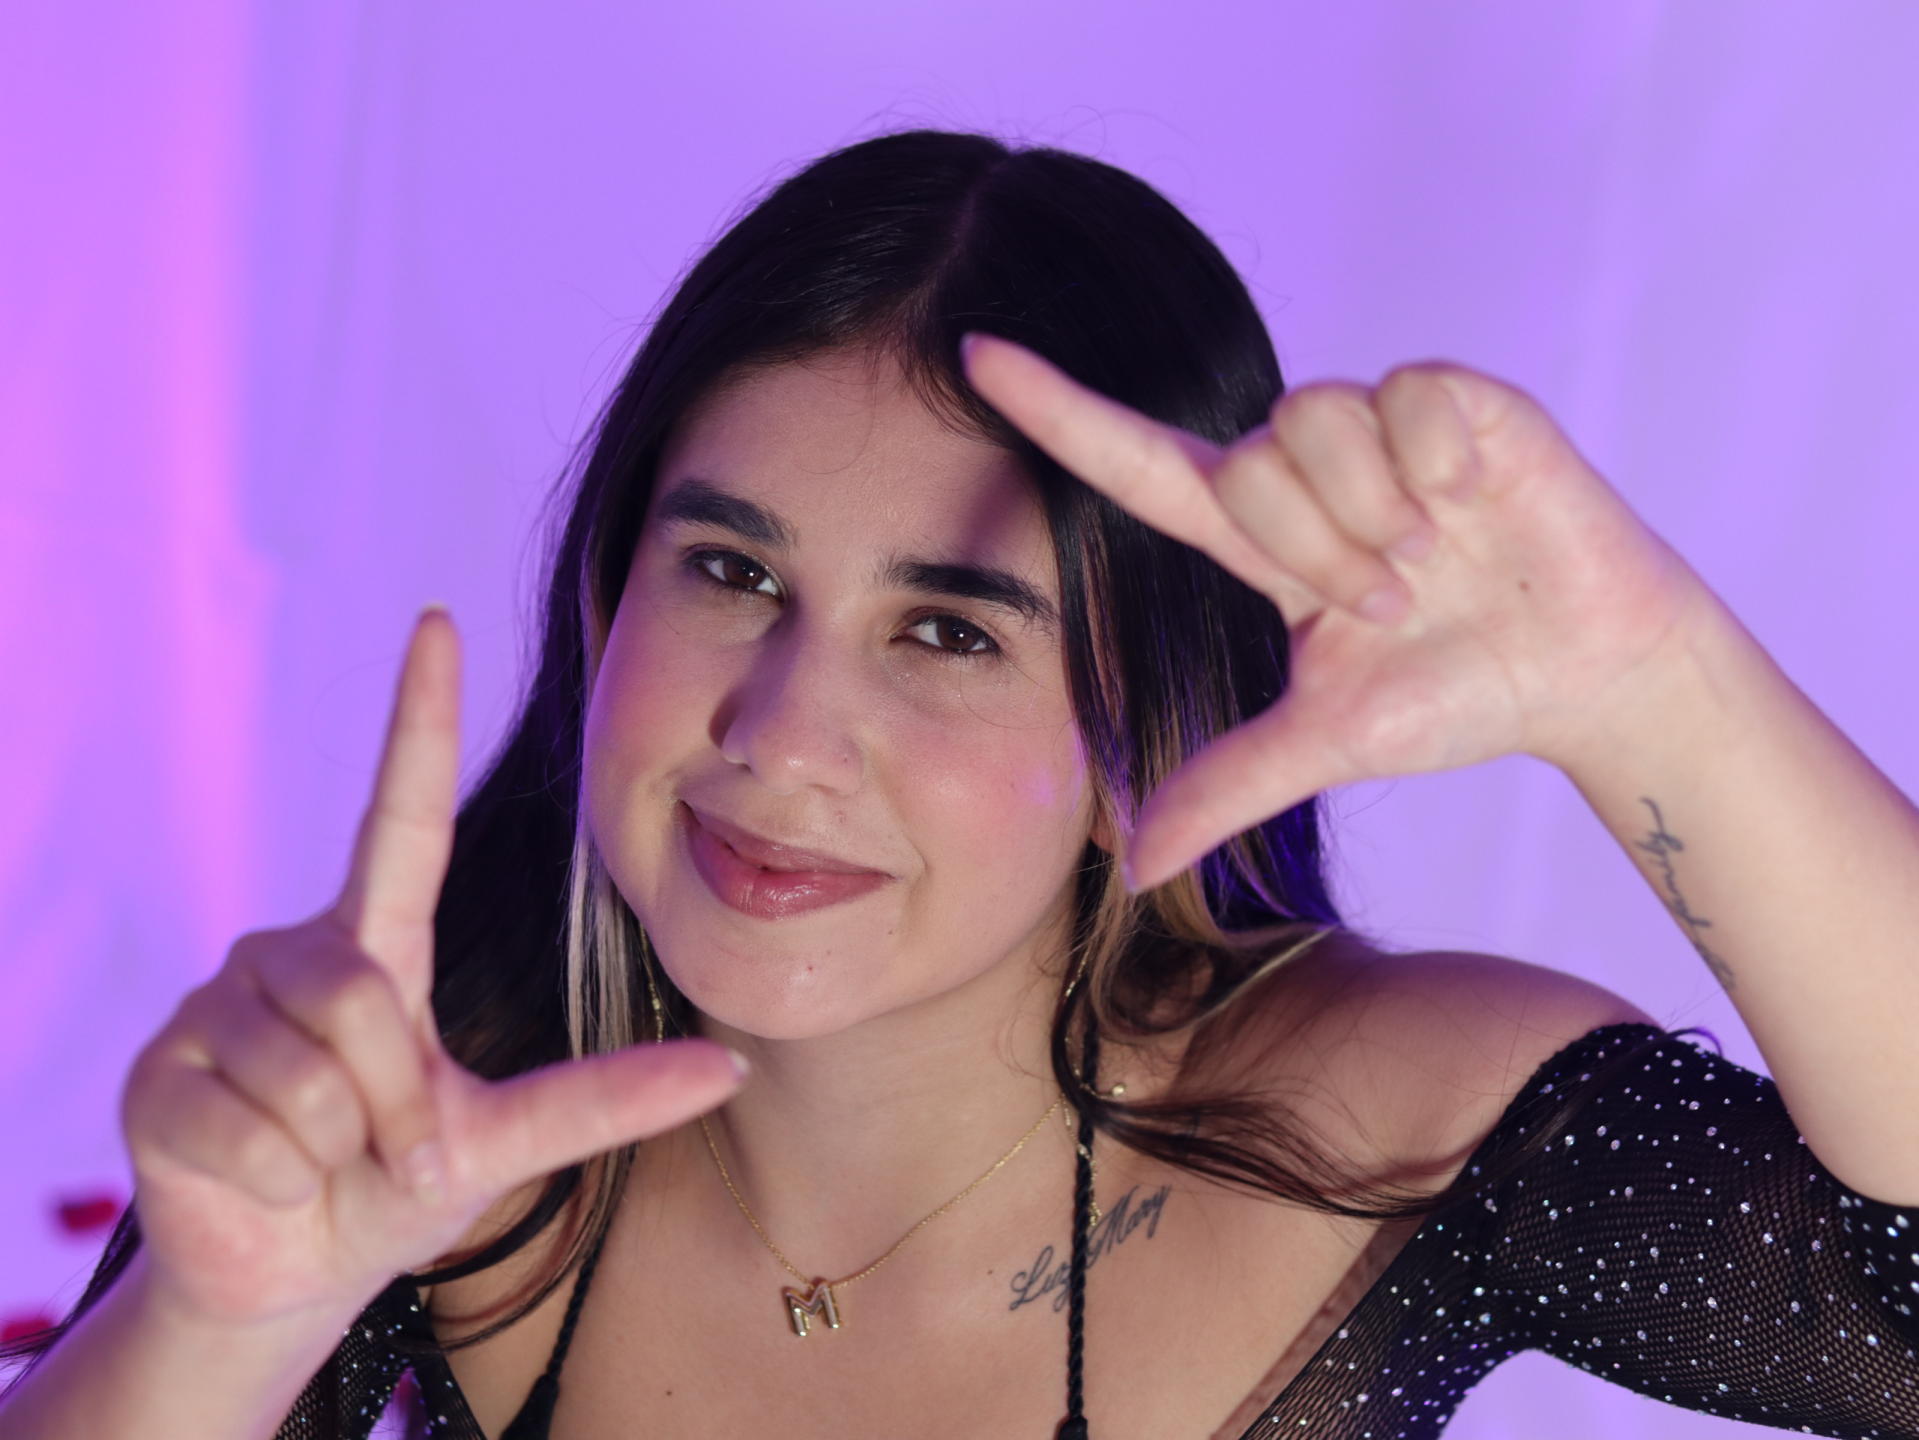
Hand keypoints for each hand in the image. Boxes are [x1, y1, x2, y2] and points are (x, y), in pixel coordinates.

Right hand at [120, 608, 745, 1328]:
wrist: (290, 1274)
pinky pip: (241, 1125)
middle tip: (389, 1155)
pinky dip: (273, 1179)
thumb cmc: (396, 1186)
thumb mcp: (503, 1138)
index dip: (420, 719)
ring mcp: (216, 1006)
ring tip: (323, 1163)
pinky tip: (258, 1180)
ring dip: (336, 1147)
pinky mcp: (157, 1073)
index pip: (404, 815)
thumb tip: (732, 1067)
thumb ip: (603, 1099)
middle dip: (395, 1106)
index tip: (441, 621)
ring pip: (306, 1071)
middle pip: (365, 1000)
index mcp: (378, 945)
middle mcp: (292, 952)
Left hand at [959, 333, 1716, 891]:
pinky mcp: (1455, 397)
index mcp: (1258, 543)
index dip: (1057, 412)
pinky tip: (1478, 496)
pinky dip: (1440, 460)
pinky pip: (1406, 393)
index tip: (971, 355)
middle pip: (1243, 462)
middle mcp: (1302, 472)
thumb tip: (1134, 870)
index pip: (1137, 465)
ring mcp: (1379, 429)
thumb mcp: (1328, 742)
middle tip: (1390, 598)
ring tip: (1437, 557)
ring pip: (1310, 421)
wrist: (1591, 671)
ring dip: (1374, 513)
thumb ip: (1228, 785)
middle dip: (1317, 549)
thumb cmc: (1456, 696)